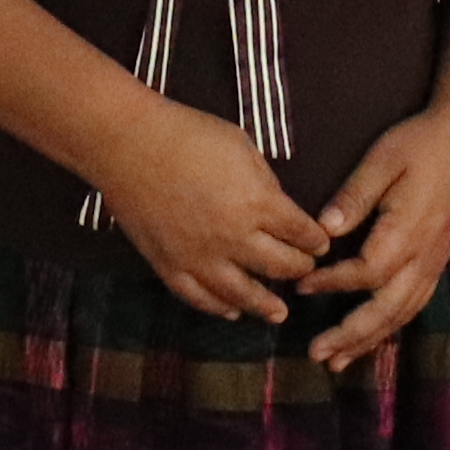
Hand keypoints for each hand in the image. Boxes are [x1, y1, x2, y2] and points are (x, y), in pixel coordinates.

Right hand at [90, 100, 330, 323]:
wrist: (129, 145)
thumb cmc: (188, 135)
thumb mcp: (242, 147)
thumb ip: (264, 182)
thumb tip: (276, 205)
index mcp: (258, 204)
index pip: (300, 232)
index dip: (315, 240)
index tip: (320, 244)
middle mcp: (234, 238)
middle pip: (279, 266)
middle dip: (298, 269)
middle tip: (303, 269)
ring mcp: (200, 258)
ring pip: (242, 294)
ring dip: (265, 305)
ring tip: (279, 313)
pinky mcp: (170, 266)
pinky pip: (198, 297)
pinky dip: (217, 307)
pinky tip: (230, 311)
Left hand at [302, 109, 449, 369]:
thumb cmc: (421, 143)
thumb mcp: (383, 160)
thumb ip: (354, 196)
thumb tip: (324, 229)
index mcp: (407, 232)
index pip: (365, 272)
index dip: (332, 282)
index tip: (301, 284)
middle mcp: (424, 256)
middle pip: (387, 310)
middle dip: (351, 335)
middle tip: (317, 354)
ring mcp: (435, 260)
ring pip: (403, 313)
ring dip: (371, 339)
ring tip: (340, 359)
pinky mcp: (439, 258)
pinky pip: (416, 303)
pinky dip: (392, 324)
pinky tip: (374, 335)